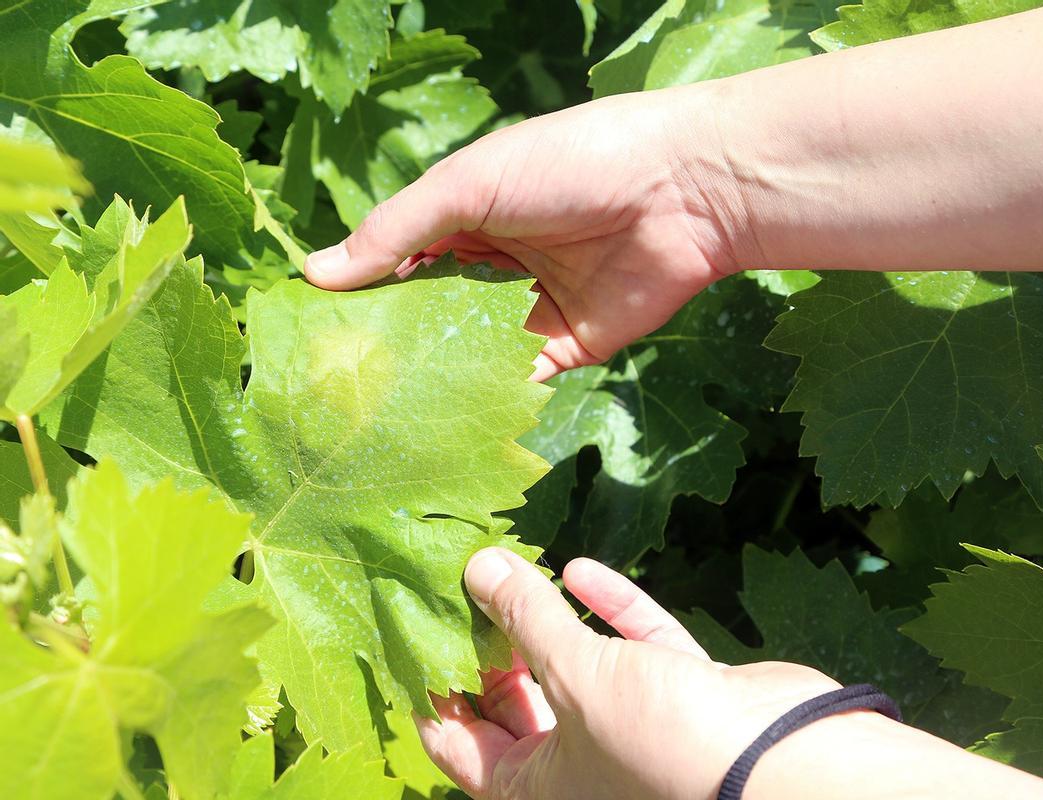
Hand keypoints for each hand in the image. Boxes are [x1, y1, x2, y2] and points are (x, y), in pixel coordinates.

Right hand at [303, 87, 749, 380]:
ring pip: (468, 350)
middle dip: (390, 338)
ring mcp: (531, 308)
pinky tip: (437, 417)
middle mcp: (496, 262)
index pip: (401, 254)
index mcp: (470, 212)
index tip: (312, 323)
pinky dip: (483, 395)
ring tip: (369, 409)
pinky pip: (517, 378)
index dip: (361, 284)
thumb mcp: (469, 183)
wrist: (683, 191)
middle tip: (333, 379)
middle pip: (430, 308)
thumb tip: (317, 272)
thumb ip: (398, 230)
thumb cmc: (571, 164)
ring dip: (430, 373)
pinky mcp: (569, 347)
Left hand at [415, 547, 853, 799]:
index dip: (432, 694)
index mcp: (539, 791)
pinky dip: (612, 613)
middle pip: (519, 709)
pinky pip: (637, 651)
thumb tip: (476, 567)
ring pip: (580, 673)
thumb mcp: (576, 674)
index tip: (413, 636)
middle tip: (462, 594)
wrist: (783, 763)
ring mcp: (637, 732)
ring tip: (515, 573)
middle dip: (491, 651)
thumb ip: (527, 618)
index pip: (461, 747)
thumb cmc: (661, 743)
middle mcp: (583, 770)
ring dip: (552, 624)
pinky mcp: (685, 698)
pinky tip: (582, 570)